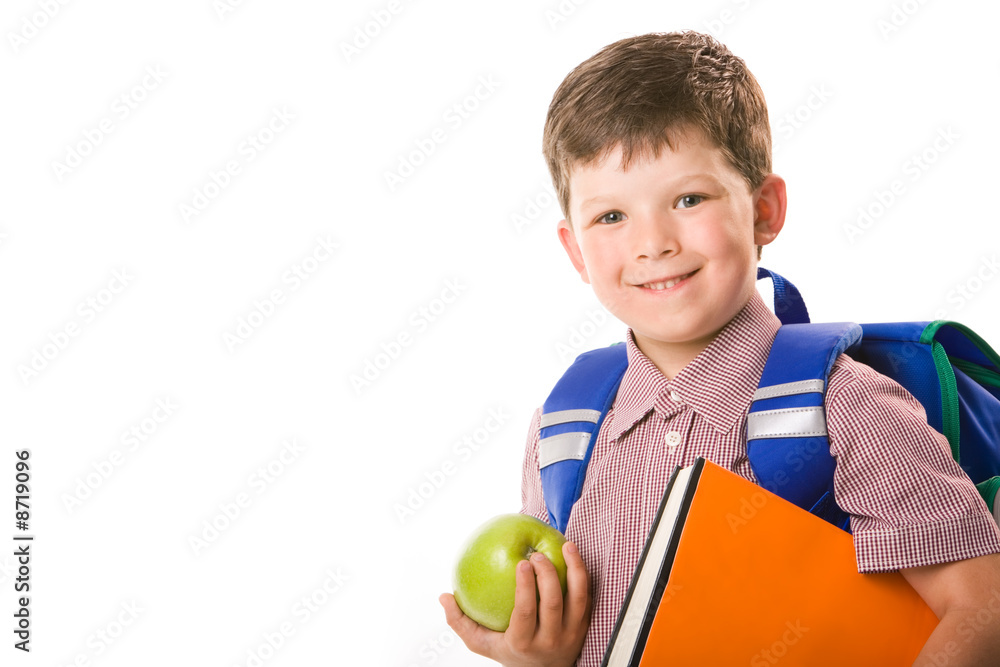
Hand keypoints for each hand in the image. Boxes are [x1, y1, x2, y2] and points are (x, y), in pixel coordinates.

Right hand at [439, 540, 591, 666]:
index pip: (526, 611)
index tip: (522, 562)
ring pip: (578, 599)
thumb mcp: (483, 644)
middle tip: (538, 553)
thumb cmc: (509, 650)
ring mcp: (571, 635)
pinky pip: (587, 599)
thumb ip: (460, 622)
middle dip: (547, 574)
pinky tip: (575, 555)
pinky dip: (583, 576)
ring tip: (567, 545)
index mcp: (523, 642)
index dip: (526, 586)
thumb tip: (443, 596)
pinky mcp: (585, 627)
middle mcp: (550, 640)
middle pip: (552, 603)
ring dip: (575, 570)